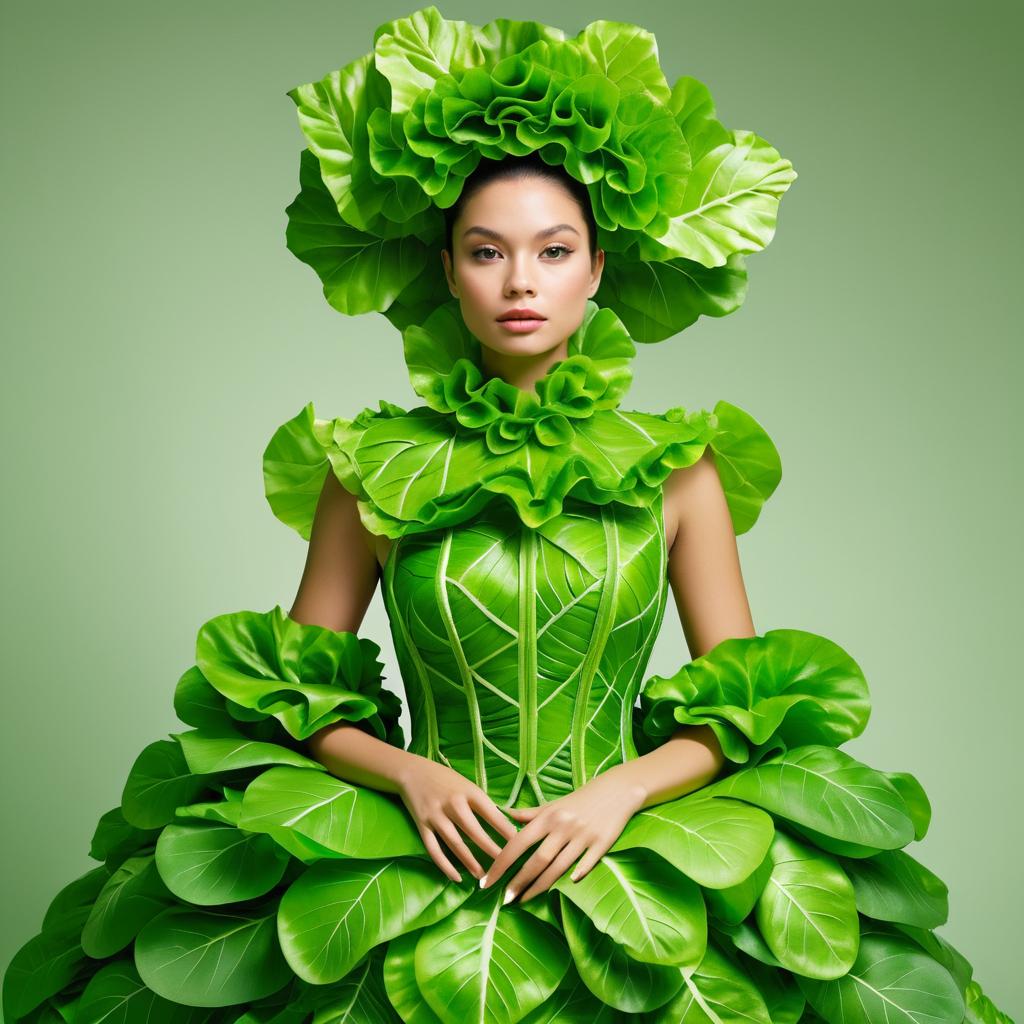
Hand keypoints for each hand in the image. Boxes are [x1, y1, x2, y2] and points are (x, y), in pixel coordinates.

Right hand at [397, 754, 518, 882]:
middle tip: (504, 866)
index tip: (519, 844)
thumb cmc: (446, 779)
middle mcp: (453, 804)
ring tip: (482, 876)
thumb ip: (482, 803)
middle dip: (491, 850)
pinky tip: (456, 877)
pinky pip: (434, 850)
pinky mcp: (422, 825)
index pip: (491, 813)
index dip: (506, 830)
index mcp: (469, 792)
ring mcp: (436, 815)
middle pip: (474, 831)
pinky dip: (445, 866)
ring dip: (469, 861)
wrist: (412, 771)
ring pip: (455, 843)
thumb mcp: (467, 785)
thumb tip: (507, 823)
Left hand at [482, 768, 645, 903]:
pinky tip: (567, 885)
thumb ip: (530, 813)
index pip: (518, 842)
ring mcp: (582, 836)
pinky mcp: (602, 843)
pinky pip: (587, 863)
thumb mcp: (554, 804)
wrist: (617, 790)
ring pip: (558, 867)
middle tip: (505, 899)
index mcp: (548, 817)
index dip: (501, 863)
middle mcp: (563, 827)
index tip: (487, 881)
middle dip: (519, 881)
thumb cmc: (581, 799)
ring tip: (524, 900)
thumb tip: (504, 814)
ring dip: (539, 886)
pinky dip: (577, 874)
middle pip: (537, 859)